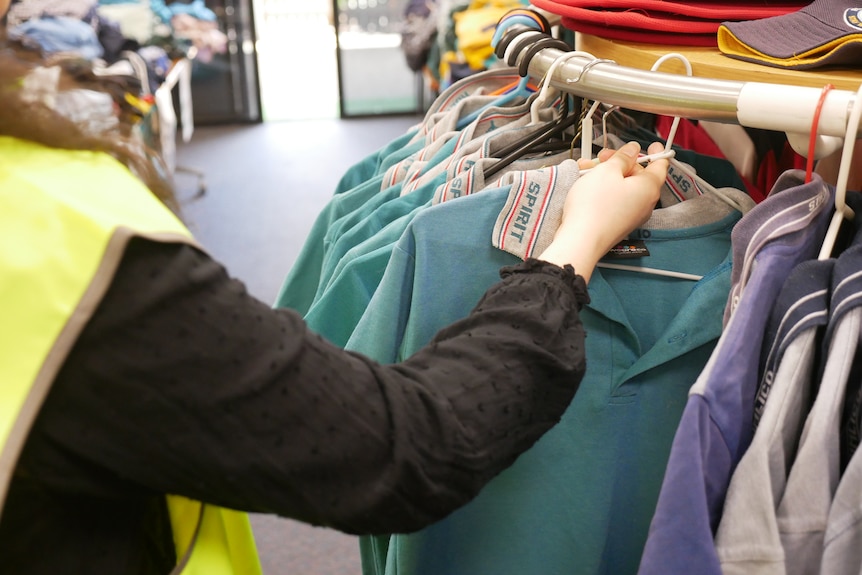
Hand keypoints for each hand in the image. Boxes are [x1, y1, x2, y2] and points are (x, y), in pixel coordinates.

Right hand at [537, 141, 667, 282]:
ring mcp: (631, 215)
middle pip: (638, 175)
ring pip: (623, 186)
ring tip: (587, 169)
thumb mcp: (607, 170)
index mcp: (649, 187)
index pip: (660, 165)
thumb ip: (622, 157)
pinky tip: (587, 184)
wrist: (580, 240)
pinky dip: (603, 189)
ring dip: (607, 174)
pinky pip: (615, 200)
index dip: (656, 152)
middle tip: (603, 156)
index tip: (652, 145)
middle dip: (620, 162)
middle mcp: (644, 203)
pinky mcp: (617, 222)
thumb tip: (632, 151)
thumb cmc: (595, 207)